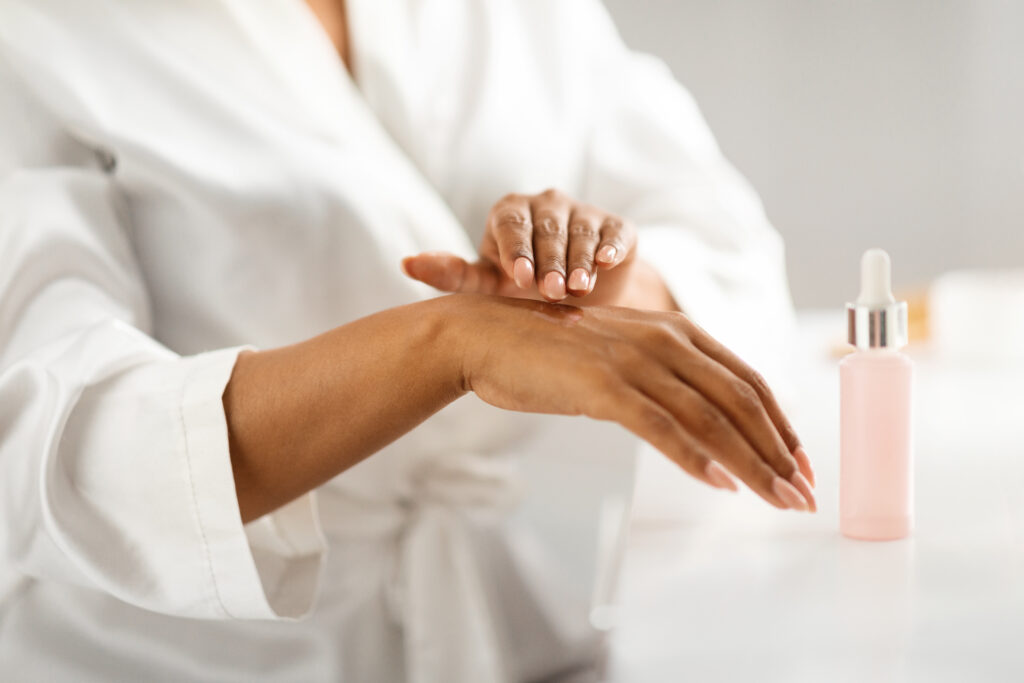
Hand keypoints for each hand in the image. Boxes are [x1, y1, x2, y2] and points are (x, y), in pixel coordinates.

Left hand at [402, 189, 639, 306]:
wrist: (575, 300)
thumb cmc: (520, 289)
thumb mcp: (485, 285)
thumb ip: (451, 274)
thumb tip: (405, 263)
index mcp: (510, 212)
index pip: (510, 224)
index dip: (516, 250)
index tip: (519, 279)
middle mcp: (546, 205)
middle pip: (547, 228)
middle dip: (550, 260)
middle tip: (551, 292)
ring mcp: (583, 213)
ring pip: (581, 231)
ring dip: (579, 260)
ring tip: (578, 288)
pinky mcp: (617, 227)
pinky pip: (615, 233)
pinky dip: (611, 246)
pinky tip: (606, 262)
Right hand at [449, 294, 816, 510]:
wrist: (487, 335)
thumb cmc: (551, 352)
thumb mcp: (621, 356)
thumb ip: (663, 380)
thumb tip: (702, 429)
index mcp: (676, 331)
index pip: (748, 380)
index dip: (781, 425)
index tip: (800, 463)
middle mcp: (664, 339)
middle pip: (741, 401)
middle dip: (779, 453)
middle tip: (803, 494)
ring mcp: (634, 360)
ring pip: (711, 419)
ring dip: (752, 465)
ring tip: (778, 500)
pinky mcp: (603, 385)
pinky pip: (661, 428)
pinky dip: (695, 459)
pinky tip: (720, 485)